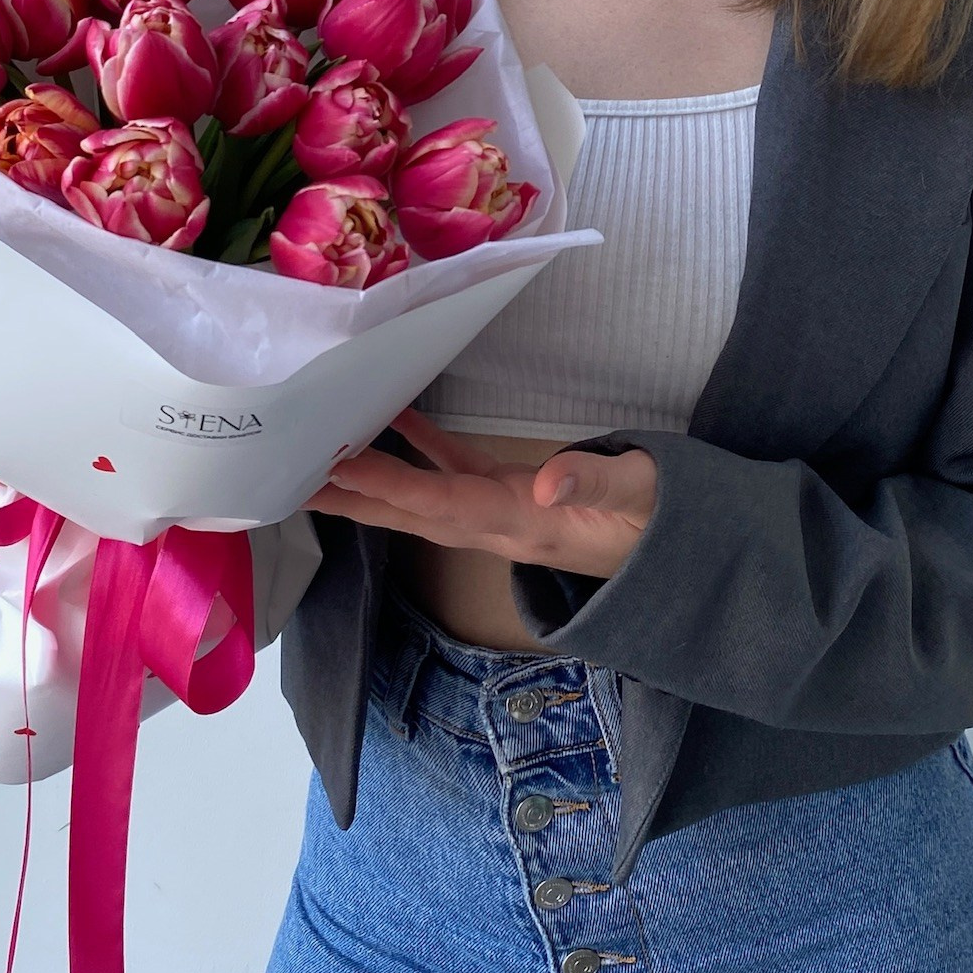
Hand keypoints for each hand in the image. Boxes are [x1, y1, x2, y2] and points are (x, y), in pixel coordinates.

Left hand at [302, 407, 657, 581]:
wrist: (684, 552)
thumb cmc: (665, 522)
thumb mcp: (644, 498)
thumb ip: (598, 482)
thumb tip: (544, 481)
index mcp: (523, 526)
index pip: (443, 505)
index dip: (390, 486)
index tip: (336, 468)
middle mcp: (498, 525)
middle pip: (410, 515)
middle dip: (351, 500)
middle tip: (287, 483)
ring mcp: (501, 511)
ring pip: (422, 496)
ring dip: (370, 480)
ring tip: (317, 459)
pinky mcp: (512, 493)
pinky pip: (455, 471)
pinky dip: (422, 447)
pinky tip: (394, 420)